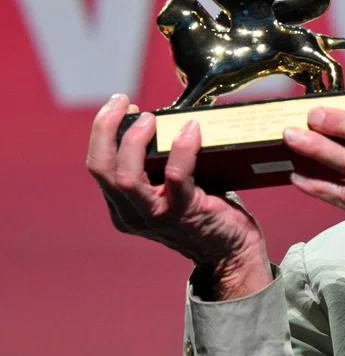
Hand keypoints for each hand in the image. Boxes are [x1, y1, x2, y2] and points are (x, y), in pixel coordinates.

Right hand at [86, 94, 271, 298]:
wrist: (233, 253)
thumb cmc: (207, 213)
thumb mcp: (173, 190)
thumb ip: (162, 165)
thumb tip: (171, 120)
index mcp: (124, 207)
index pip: (99, 165)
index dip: (103, 132)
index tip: (120, 106)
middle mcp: (132, 214)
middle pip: (101, 169)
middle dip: (105, 129)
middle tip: (124, 102)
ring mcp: (156, 217)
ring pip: (126, 178)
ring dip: (135, 141)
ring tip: (150, 119)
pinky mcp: (185, 213)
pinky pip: (176, 177)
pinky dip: (182, 149)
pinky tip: (192, 130)